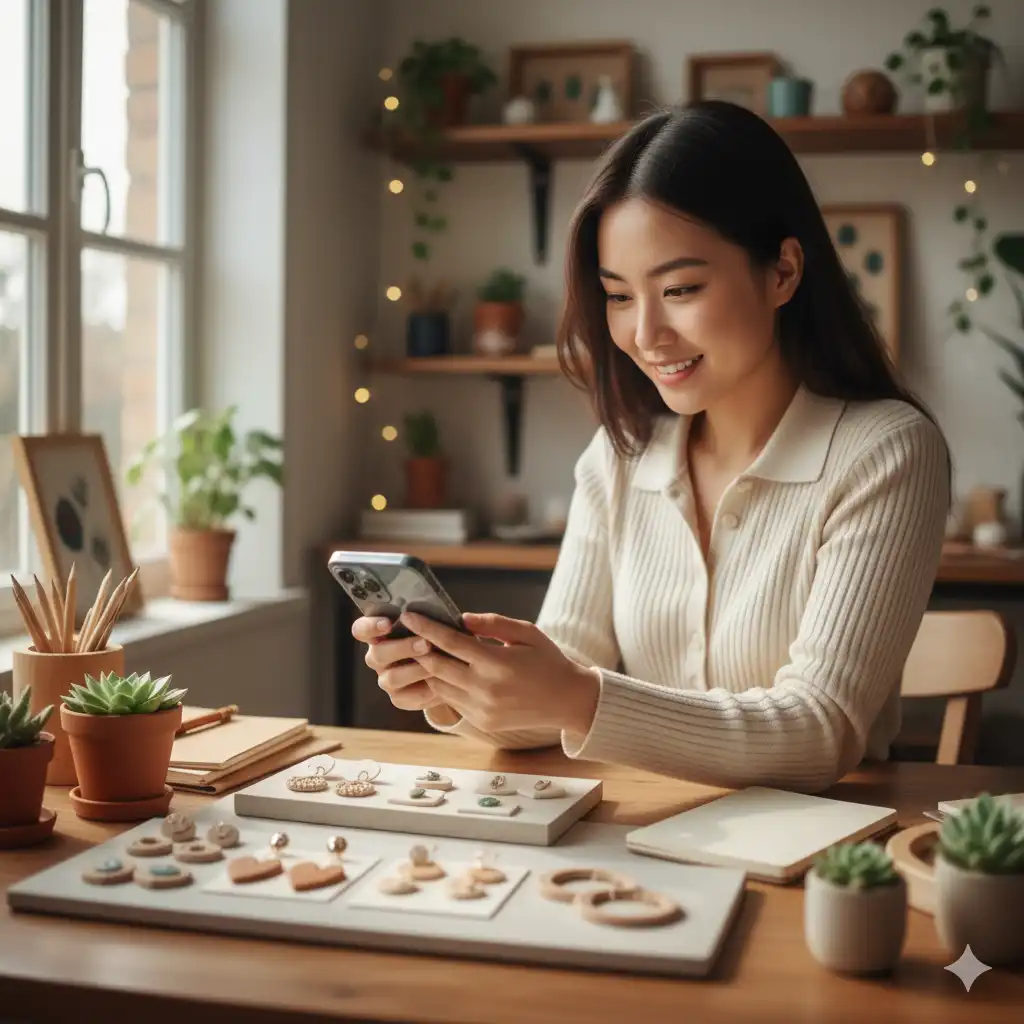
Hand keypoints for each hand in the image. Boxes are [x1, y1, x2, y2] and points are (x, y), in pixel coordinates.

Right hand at [352, 616, 445, 711]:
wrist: (449, 669)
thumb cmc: (439, 639)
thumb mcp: (439, 626)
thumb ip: (442, 621)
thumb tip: (464, 619)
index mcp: (380, 634)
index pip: (361, 629)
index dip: (370, 627)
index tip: (387, 623)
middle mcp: (378, 656)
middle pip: (377, 654)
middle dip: (402, 648)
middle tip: (426, 644)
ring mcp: (386, 678)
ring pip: (392, 678)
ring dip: (415, 670)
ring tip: (437, 666)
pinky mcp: (399, 698)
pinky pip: (407, 697)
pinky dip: (425, 690)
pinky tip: (441, 684)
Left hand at [399, 610, 599, 735]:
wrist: (567, 701)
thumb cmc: (548, 660)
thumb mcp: (526, 633)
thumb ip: (492, 624)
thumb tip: (460, 618)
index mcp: (497, 664)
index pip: (450, 643)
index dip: (426, 627)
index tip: (408, 615)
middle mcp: (485, 689)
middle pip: (436, 666)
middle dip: (419, 647)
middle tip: (407, 631)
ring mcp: (481, 709)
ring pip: (439, 686)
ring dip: (428, 668)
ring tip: (420, 649)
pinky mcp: (480, 722)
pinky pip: (451, 701)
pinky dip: (443, 684)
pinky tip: (442, 670)